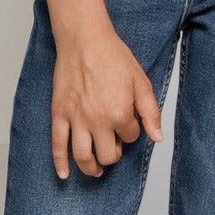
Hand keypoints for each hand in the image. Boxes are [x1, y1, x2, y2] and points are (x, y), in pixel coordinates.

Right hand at [51, 24, 161, 178]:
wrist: (85, 40)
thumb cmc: (113, 57)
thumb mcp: (141, 83)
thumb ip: (151, 113)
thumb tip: (157, 137)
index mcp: (119, 113)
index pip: (130, 137)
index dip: (131, 131)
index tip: (128, 120)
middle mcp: (97, 121)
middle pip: (107, 154)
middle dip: (113, 154)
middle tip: (114, 148)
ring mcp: (76, 119)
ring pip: (83, 156)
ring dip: (91, 168)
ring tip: (96, 169)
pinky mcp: (59, 114)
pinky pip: (57, 145)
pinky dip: (60, 163)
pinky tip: (64, 174)